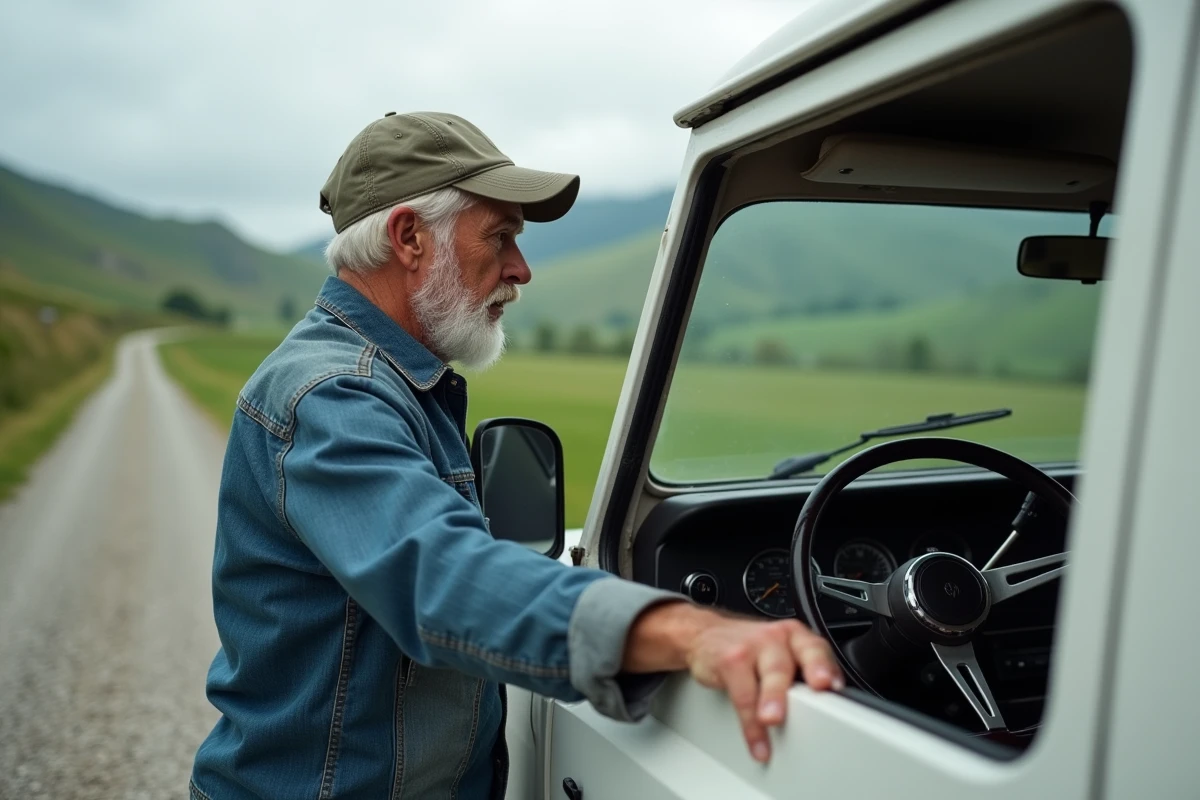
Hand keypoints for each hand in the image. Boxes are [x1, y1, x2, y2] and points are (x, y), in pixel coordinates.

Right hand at [623, 603, 843, 763]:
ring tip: (772, 720)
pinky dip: (750, 725)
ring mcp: (751, 648)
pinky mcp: (729, 662)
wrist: (705, 635)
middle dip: (800, 677)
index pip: (816, 649)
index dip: (825, 666)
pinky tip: (757, 740)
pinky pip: (742, 696)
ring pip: (766, 676)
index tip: (832, 685)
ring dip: (771, 699)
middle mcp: (776, 639)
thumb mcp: (782, 651)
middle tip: (812, 694)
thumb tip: (833, 707)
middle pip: (790, 661)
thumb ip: (805, 671)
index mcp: (795, 636)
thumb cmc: (752, 649)